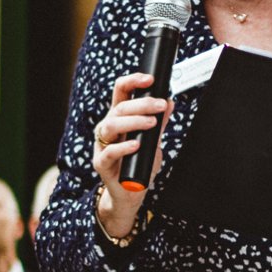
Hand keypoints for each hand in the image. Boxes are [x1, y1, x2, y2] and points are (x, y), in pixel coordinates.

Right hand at [91, 70, 167, 237]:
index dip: (132, 82)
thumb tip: (169, 102)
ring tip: (151, 123)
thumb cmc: (139, 164)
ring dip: (133, 121)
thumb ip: (159, 123)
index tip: (149, 79)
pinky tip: (136, 144)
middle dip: (142, 103)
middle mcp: (108, 128)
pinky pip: (109, 151)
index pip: (120, 93)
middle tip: (161, 106)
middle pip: (118, 107)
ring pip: (111, 125)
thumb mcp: (153, 141)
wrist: (130, 192)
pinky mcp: (101, 163)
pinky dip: (123, 146)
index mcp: (118, 118)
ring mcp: (102, 145)